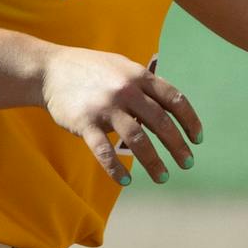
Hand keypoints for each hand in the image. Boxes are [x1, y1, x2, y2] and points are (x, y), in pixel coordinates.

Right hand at [40, 47, 203, 185]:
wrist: (49, 70)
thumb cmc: (90, 69)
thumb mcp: (122, 67)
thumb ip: (145, 84)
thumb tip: (170, 106)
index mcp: (139, 76)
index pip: (175, 100)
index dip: (190, 121)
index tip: (197, 140)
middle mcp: (127, 90)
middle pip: (161, 122)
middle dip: (178, 146)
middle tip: (188, 164)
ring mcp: (106, 106)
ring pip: (138, 140)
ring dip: (154, 162)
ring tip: (163, 177)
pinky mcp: (85, 122)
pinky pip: (105, 151)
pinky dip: (117, 168)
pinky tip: (127, 180)